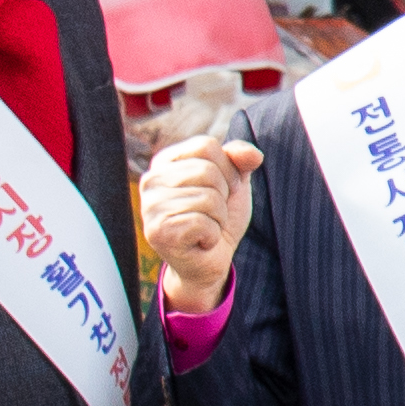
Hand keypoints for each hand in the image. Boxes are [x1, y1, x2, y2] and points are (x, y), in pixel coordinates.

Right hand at [139, 133, 261, 315]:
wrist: (212, 260)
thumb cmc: (218, 216)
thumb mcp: (234, 182)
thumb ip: (240, 160)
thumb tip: (254, 154)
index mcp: (165, 161)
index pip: (206, 146)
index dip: (227, 169)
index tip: (221, 190)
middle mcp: (150, 180)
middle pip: (208, 171)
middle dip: (224, 196)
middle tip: (213, 213)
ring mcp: (150, 207)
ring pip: (208, 198)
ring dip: (218, 218)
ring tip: (206, 227)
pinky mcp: (157, 232)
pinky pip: (202, 222)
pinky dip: (212, 234)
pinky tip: (201, 241)